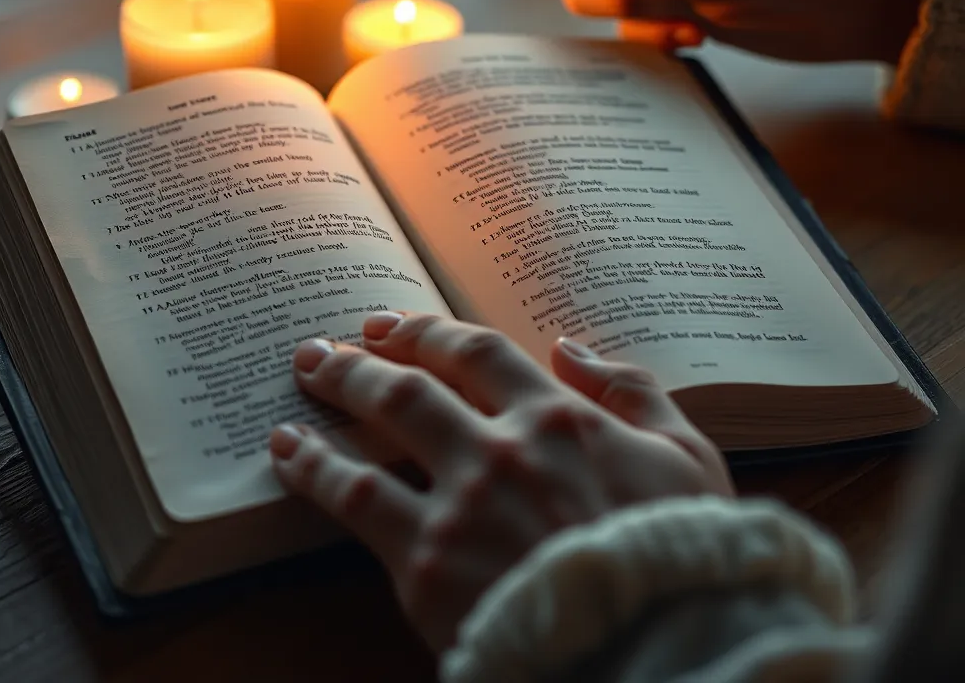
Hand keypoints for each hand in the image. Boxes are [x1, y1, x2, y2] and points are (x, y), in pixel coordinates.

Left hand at [269, 313, 731, 651]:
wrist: (659, 652)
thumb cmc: (680, 558)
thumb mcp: (689, 459)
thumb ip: (634, 391)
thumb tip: (571, 348)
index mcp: (559, 418)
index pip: (476, 352)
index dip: (429, 331)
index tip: (395, 325)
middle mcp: (500, 445)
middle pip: (415, 379)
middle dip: (368, 354)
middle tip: (332, 345)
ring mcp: (459, 502)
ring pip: (378, 422)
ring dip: (336, 390)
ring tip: (305, 375)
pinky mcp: (425, 563)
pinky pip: (351, 499)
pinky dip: (312, 467)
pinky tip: (286, 451)